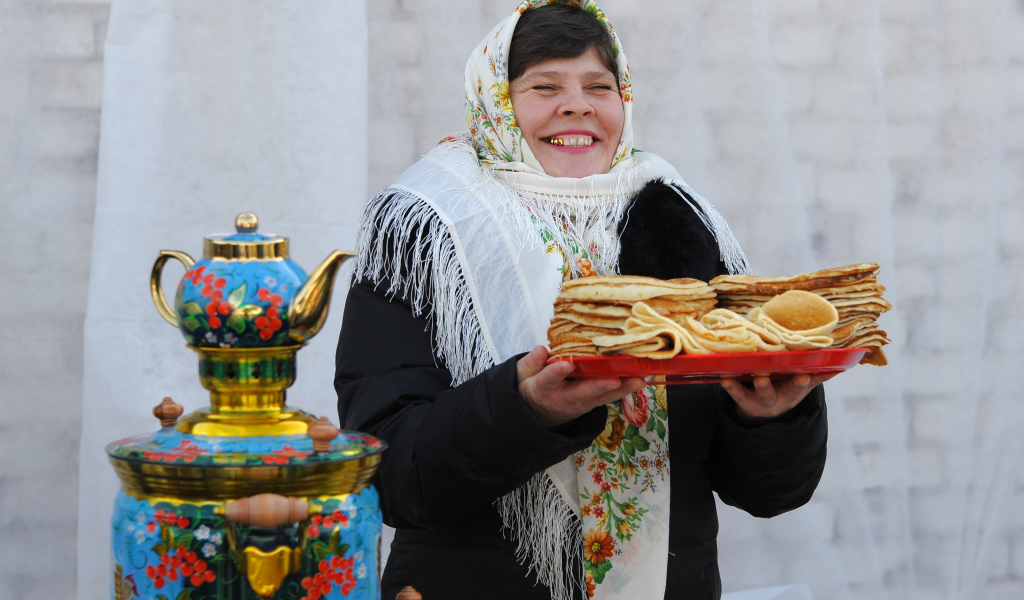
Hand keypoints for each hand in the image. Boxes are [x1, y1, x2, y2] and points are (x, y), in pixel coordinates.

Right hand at [517, 346, 645, 427]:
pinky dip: (625, 389)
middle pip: (582, 392)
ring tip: (639, 379)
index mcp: (543, 389)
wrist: (538, 414)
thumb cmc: (532, 387)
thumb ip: (531, 363)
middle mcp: (564, 398)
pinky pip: (609, 397)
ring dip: (621, 388)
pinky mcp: (592, 402)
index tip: (565, 364)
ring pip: (602, 396)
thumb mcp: (522, 375)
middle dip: (599, 386)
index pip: (549, 379)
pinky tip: (640, 379)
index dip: (557, 372)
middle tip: (614, 380)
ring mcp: (581, 403)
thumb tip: (541, 350)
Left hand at [720, 373, 835, 419]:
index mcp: (794, 392)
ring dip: (759, 385)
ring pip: (761, 394)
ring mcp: (760, 400)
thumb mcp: (804, 385)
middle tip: (777, 376)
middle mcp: (779, 398)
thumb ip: (819, 374)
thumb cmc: (786, 389)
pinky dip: (731, 386)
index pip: (800, 387)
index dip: (801, 382)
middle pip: (780, 393)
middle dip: (783, 386)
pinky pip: (737, 393)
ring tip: (756, 374)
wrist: (764, 412)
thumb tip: (842, 361)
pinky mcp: (743, 400)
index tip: (803, 375)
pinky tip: (725, 377)